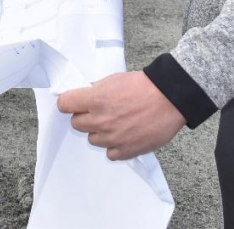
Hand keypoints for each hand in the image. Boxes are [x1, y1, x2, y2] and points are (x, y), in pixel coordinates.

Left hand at [57, 71, 185, 159]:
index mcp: (95, 100)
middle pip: (76, 124)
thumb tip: (84, 97)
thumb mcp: (113, 79)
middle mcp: (101, 121)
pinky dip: (114, 146)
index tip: (74, 103)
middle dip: (85, 117)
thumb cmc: (144, 86)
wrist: (169, 99)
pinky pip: (109, 153)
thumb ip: (95, 90)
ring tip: (117, 123)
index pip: (64, 104)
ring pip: (92, 139)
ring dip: (100, 132)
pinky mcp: (125, 151)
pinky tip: (124, 135)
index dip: (69, 102)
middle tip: (100, 112)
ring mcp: (112, 138)